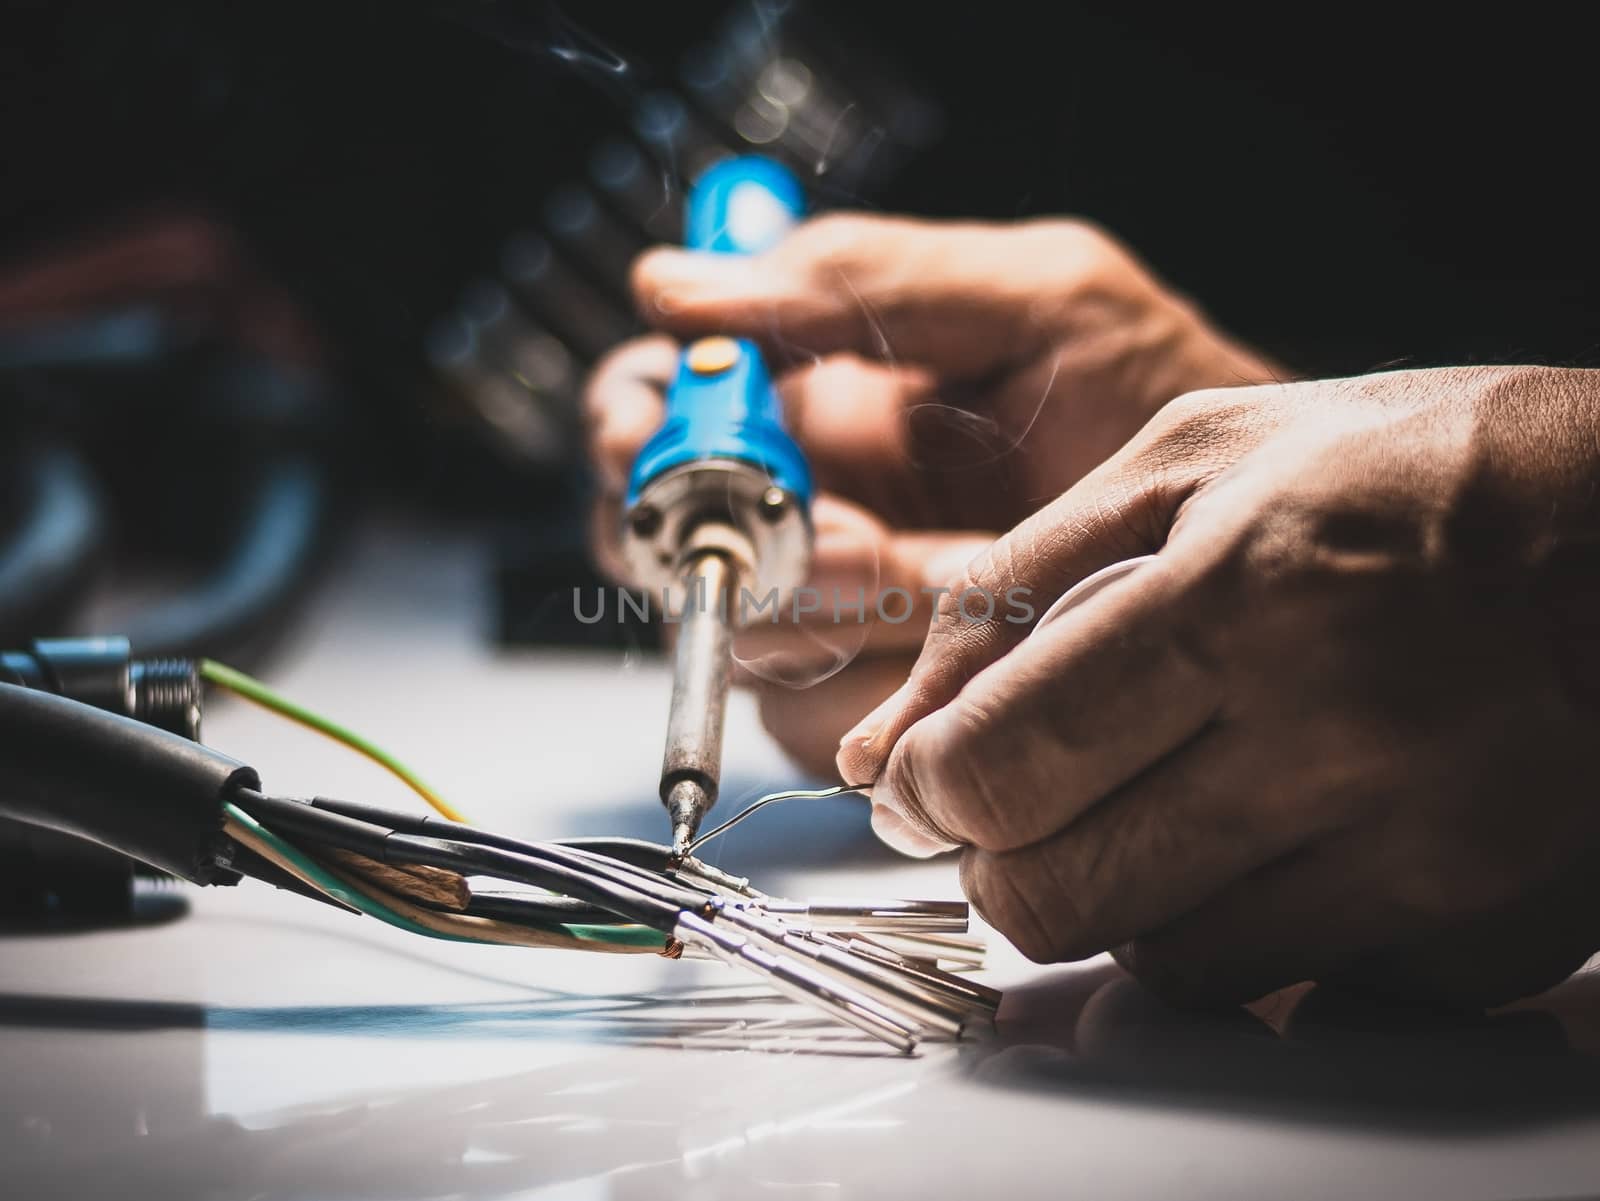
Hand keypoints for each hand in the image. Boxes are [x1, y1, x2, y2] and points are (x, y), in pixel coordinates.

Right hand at [585, 213, 1273, 772]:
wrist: (1255, 541)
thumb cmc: (1155, 403)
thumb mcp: (1033, 301)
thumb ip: (867, 278)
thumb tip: (675, 285)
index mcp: (817, 398)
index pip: (662, 404)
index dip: (634, 417)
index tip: (643, 426)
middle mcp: (804, 507)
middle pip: (659, 529)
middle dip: (711, 526)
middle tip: (807, 513)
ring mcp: (830, 616)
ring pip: (729, 626)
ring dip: (809, 603)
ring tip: (918, 566)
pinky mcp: (865, 709)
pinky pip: (805, 719)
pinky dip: (861, 685)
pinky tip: (942, 645)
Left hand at [838, 365, 1599, 1006]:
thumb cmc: (1403, 470)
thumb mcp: (1185, 462)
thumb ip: (1008, 597)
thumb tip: (881, 752)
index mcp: (1242, 591)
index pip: (1005, 766)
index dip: (931, 790)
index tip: (928, 779)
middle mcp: (1340, 734)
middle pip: (1062, 894)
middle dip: (999, 859)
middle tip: (1021, 803)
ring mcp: (1426, 851)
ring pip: (1163, 961)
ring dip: (1114, 894)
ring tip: (1157, 796)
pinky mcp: (1483, 928)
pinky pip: (1288, 987)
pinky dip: (1236, 928)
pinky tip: (1262, 838)